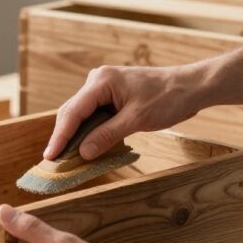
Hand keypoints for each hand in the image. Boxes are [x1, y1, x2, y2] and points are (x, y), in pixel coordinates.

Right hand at [44, 64, 205, 160]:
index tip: (50, 156)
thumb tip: (82, 153)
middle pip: (72, 111)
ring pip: (81, 114)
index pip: (73, 112)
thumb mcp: (136, 120)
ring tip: (64, 157)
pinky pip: (93, 114)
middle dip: (63, 136)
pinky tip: (84, 146)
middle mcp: (97, 80)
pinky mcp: (112, 95)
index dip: (60, 136)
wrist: (192, 87)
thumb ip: (107, 135)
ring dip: (75, 135)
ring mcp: (104, 87)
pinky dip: (88, 130)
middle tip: (53, 161)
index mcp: (101, 81)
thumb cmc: (168, 98)